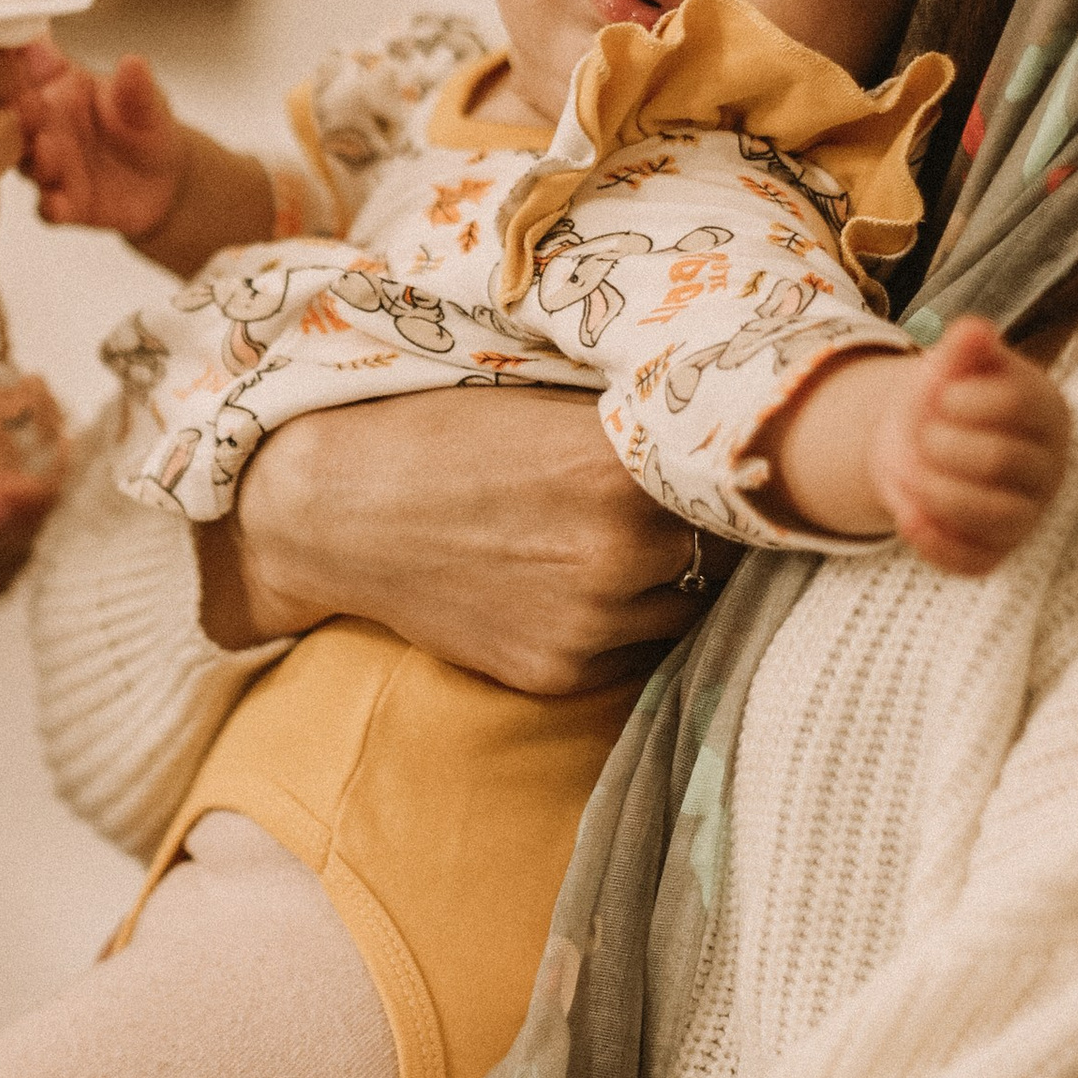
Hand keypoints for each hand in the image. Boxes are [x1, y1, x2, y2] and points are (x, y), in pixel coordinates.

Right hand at [10, 41, 188, 240]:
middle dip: (18, 114)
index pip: (28, 74)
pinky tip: (59, 204)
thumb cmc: (146, 126)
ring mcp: (48, 167)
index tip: (18, 64)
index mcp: (57, 88)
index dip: (18, 69)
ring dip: (35, 160)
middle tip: (27, 107)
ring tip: (48, 151)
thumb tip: (132, 63)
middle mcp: (44, 127)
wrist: (166, 179)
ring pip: (28, 164)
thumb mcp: (148, 102)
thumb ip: (136, 86)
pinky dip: (51, 207)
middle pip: (17, 121)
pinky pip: (48, 208)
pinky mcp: (62, 204)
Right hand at [202, 388, 709, 693]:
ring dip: (675, 582)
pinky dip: (627, 623)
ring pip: (688, 608)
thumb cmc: (442, 433)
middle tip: (687, 505)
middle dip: (710, 531)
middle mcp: (618, 551)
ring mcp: (589, 622)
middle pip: (725, 553)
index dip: (740, 477)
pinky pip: (636, 652)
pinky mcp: (558, 672)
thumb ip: (638, 430)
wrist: (336, 509)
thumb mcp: (548, 405)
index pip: (736, 484)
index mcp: (620, 466)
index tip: (740, 469)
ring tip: (628, 545)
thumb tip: (731, 437)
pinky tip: (581, 584)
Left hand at [864, 317, 1069, 576]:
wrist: (921, 442)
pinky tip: (906, 516)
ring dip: (932, 491)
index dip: (961, 399)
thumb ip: (964, 347)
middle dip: (940, 443)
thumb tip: (974, 331)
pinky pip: (974, 561)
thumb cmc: (946, 397)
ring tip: (906, 469)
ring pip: (992, 516)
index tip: (938, 393)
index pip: (1014, 405)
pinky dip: (933, 542)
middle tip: (919, 433)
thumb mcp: (953, 365)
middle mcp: (1049, 468)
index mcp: (1048, 411)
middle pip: (998, 460)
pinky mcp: (997, 552)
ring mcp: (1027, 515)